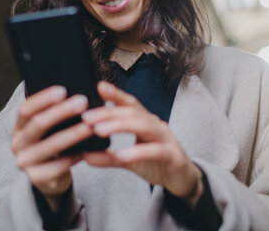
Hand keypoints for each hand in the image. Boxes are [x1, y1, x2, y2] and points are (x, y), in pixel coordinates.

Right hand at [11, 86, 92, 209]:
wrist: (51, 178)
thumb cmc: (53, 143)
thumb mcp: (51, 128)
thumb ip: (56, 113)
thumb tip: (78, 94)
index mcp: (19, 126)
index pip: (25, 109)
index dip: (43, 99)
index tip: (63, 90)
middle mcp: (17, 143)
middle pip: (37, 124)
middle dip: (61, 112)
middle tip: (82, 102)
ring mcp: (24, 162)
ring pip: (50, 145)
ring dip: (73, 134)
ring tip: (91, 125)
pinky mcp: (36, 178)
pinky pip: (58, 166)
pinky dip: (75, 156)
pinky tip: (88, 149)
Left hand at [82, 81, 203, 204]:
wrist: (183, 181)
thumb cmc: (156, 164)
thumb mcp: (128, 160)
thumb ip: (108, 156)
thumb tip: (85, 155)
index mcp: (144, 122)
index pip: (129, 104)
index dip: (115, 94)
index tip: (98, 87)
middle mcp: (155, 126)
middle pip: (132, 113)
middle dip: (108, 113)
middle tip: (87, 117)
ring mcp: (166, 139)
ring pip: (144, 125)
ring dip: (120, 126)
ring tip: (100, 130)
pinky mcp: (173, 156)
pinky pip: (156, 151)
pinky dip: (138, 152)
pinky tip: (122, 156)